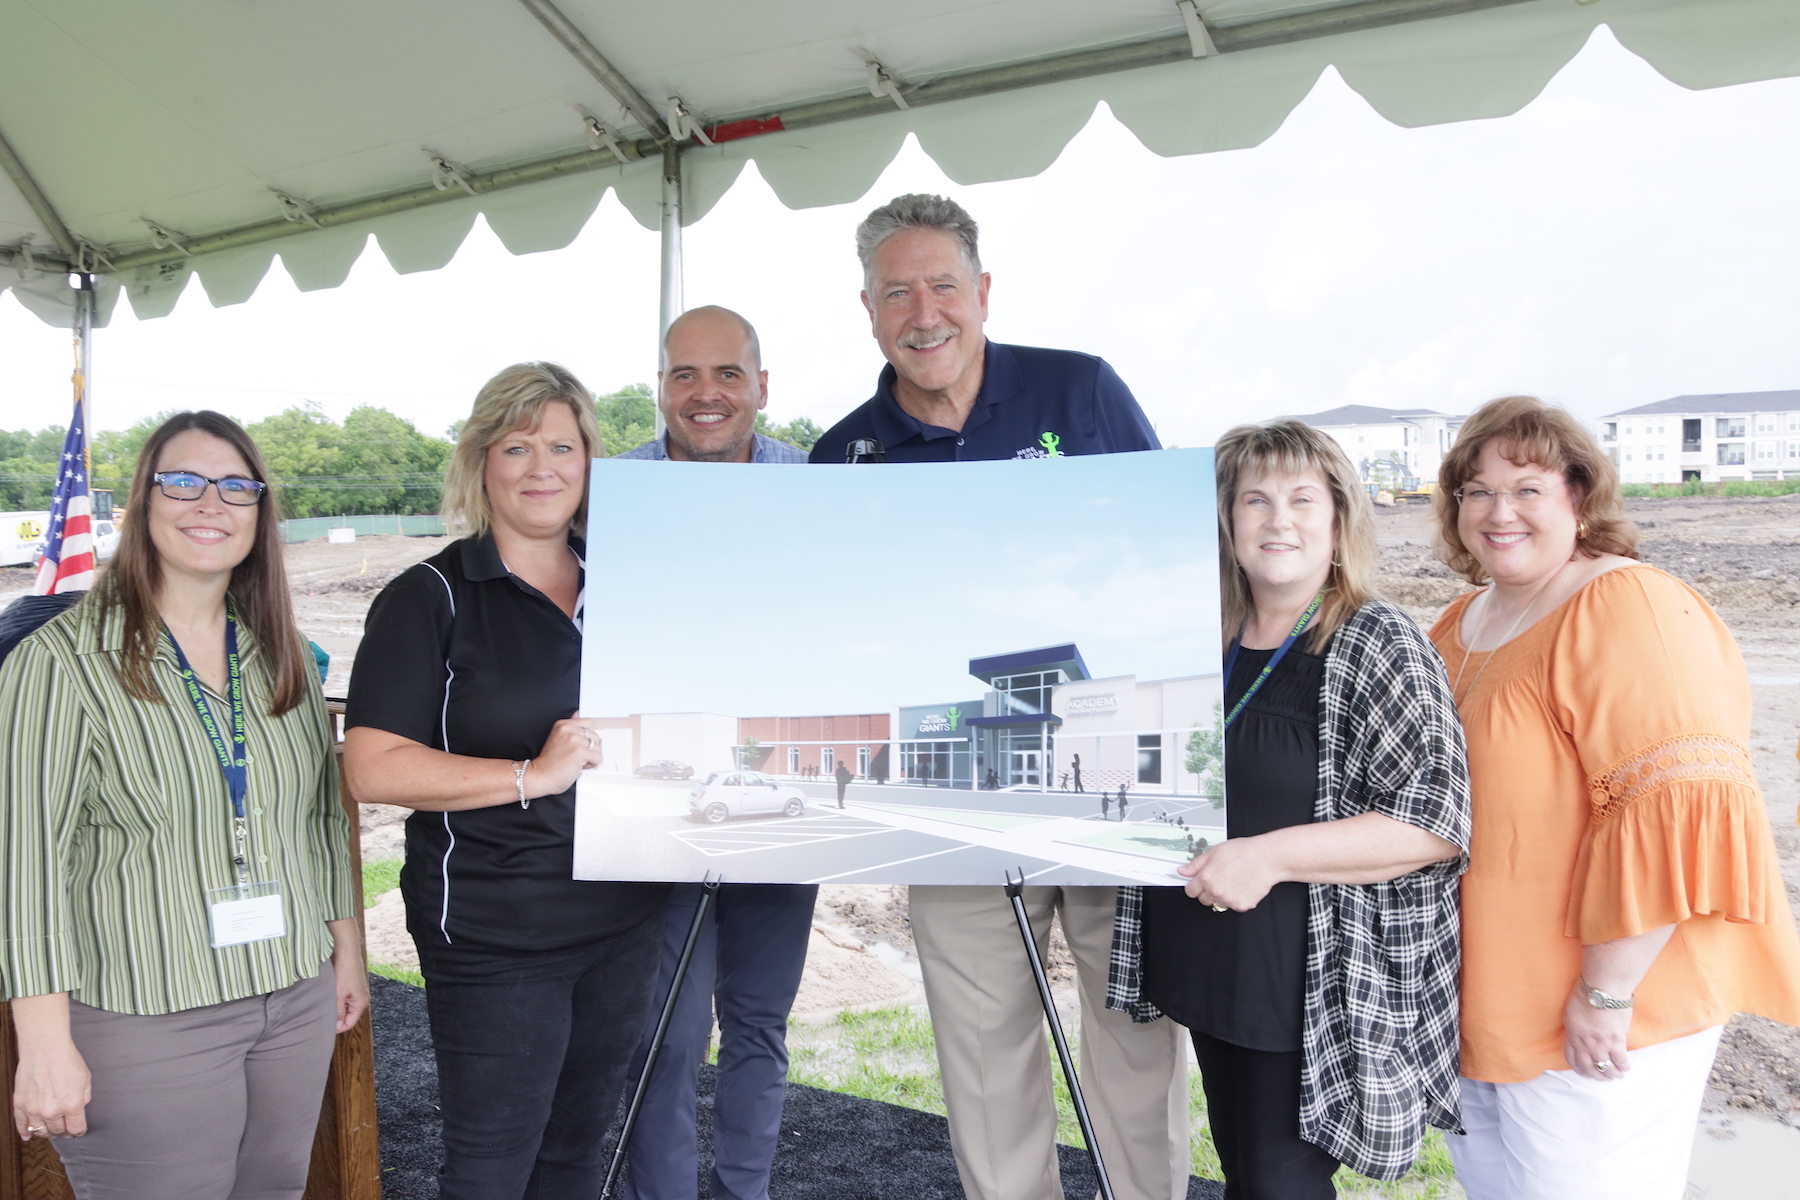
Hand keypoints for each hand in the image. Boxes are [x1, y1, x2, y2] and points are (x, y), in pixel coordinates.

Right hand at [13, 1040, 90, 1140]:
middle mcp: (52, 1111)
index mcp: (72, 1105)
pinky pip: (20, 1124)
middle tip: (65, 1128)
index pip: (76, 1129)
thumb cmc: (67, 1060)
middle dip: (63, 1131)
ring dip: (46, 1133)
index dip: (79, 1131)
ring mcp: (34, 1109)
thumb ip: (84, 1098)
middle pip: (58, 1131)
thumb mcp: (86, 1079)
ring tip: (50, 1130)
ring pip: (40, 1131)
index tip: (78, 1130)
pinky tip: (27, 1136)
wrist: (45, 1048)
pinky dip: (24, 1132)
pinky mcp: (20, 1104)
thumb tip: (80, 1109)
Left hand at [329, 918, 369, 1033]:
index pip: (349, 1024)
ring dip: (336, 1008)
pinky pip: (346, 999)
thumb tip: (336, 1026)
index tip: (324, 1028)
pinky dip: (338, 1000)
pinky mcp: (354, 985)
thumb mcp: (338, 995)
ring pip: (346, 1007)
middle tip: (321, 1018)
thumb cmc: (344, 972)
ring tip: (324, 1007)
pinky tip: (329, 997)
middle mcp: (362, 999)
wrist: (347, 952)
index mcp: (361, 1003)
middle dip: (336, 1018)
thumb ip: (337, 1012)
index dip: (337, 1028)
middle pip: (349, 1016)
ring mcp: (359, 992)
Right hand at [529, 716, 604, 796]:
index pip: (589, 723)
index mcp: (563, 725)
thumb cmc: (549, 763)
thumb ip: (571, 727)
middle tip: (574, 756)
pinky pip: (598, 758)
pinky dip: (592, 765)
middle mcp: (568, 729)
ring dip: (590, 757)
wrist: (540, 777)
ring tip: (576, 761)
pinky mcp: (579, 752)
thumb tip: (578, 713)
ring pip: (598, 747)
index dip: (586, 738)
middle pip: (595, 736)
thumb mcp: (558, 738)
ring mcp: (574, 740)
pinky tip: (579, 766)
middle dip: (589, 748)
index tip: (577, 746)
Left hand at [1177, 836, 1280, 910]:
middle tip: (1220, 879)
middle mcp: (1216, 891)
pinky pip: (1233, 906)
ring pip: (1218, 904)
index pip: (1190, 891)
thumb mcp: (1215, 852)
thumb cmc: (1244, 852)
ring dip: (1222, 896)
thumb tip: (1183, 871)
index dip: (1195, 885)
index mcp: (1206, 877)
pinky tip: (1241, 886)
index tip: (1199, 883)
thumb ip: (1196, 864)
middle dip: (1208, 891)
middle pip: (1203, 899)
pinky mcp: (1241, 906)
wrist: (1267, 858)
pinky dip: (1236, 899)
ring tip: (1232, 881)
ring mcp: (1229, 900)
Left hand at [1563, 987, 1632, 1081]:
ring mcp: (1600, 1044)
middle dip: (1596, 1075)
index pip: (1572, 1058)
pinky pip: (1620, 1060)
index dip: (1579, 1068)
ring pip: (1605, 1067)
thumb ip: (1575, 1028)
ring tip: (1617, 1076)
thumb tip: (1579, 1036)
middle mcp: (1584, 1043)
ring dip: (1612, 1074)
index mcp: (1572, 1035)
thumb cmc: (1585, 996)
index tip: (1585, 1073)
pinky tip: (1626, 1068)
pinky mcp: (1616, 1041)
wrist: (1601, 991)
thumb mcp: (1571, 1013)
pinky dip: (1624, 1066)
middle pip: (1588, 1066)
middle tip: (1603, 1079)